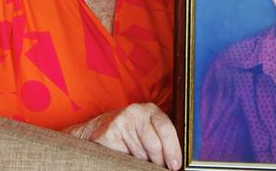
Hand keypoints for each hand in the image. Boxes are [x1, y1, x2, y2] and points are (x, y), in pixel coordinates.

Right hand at [65, 103, 181, 169]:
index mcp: (152, 110)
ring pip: (141, 153)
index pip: (166, 128)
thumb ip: (161, 138)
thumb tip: (176, 159)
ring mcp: (122, 120)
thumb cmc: (131, 132)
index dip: (173, 149)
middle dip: (159, 160)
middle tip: (159, 168)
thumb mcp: (149, 129)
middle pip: (155, 143)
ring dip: (142, 161)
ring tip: (138, 157)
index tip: (175, 165)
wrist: (99, 129)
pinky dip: (129, 160)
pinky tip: (127, 156)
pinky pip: (126, 156)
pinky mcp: (110, 132)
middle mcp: (137, 111)